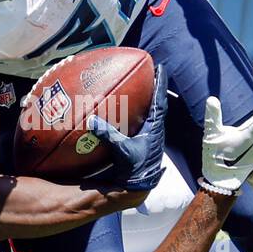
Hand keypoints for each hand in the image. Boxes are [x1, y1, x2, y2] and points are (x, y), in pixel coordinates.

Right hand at [87, 64, 168, 192]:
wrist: (139, 184)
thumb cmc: (134, 168)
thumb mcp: (121, 150)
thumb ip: (108, 135)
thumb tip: (92, 120)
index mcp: (155, 127)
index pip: (160, 100)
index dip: (160, 83)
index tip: (160, 67)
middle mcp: (155, 129)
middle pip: (157, 102)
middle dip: (154, 86)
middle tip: (150, 70)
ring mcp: (150, 134)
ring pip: (151, 111)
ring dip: (147, 97)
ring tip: (140, 84)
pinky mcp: (143, 140)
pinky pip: (143, 120)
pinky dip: (138, 110)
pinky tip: (128, 107)